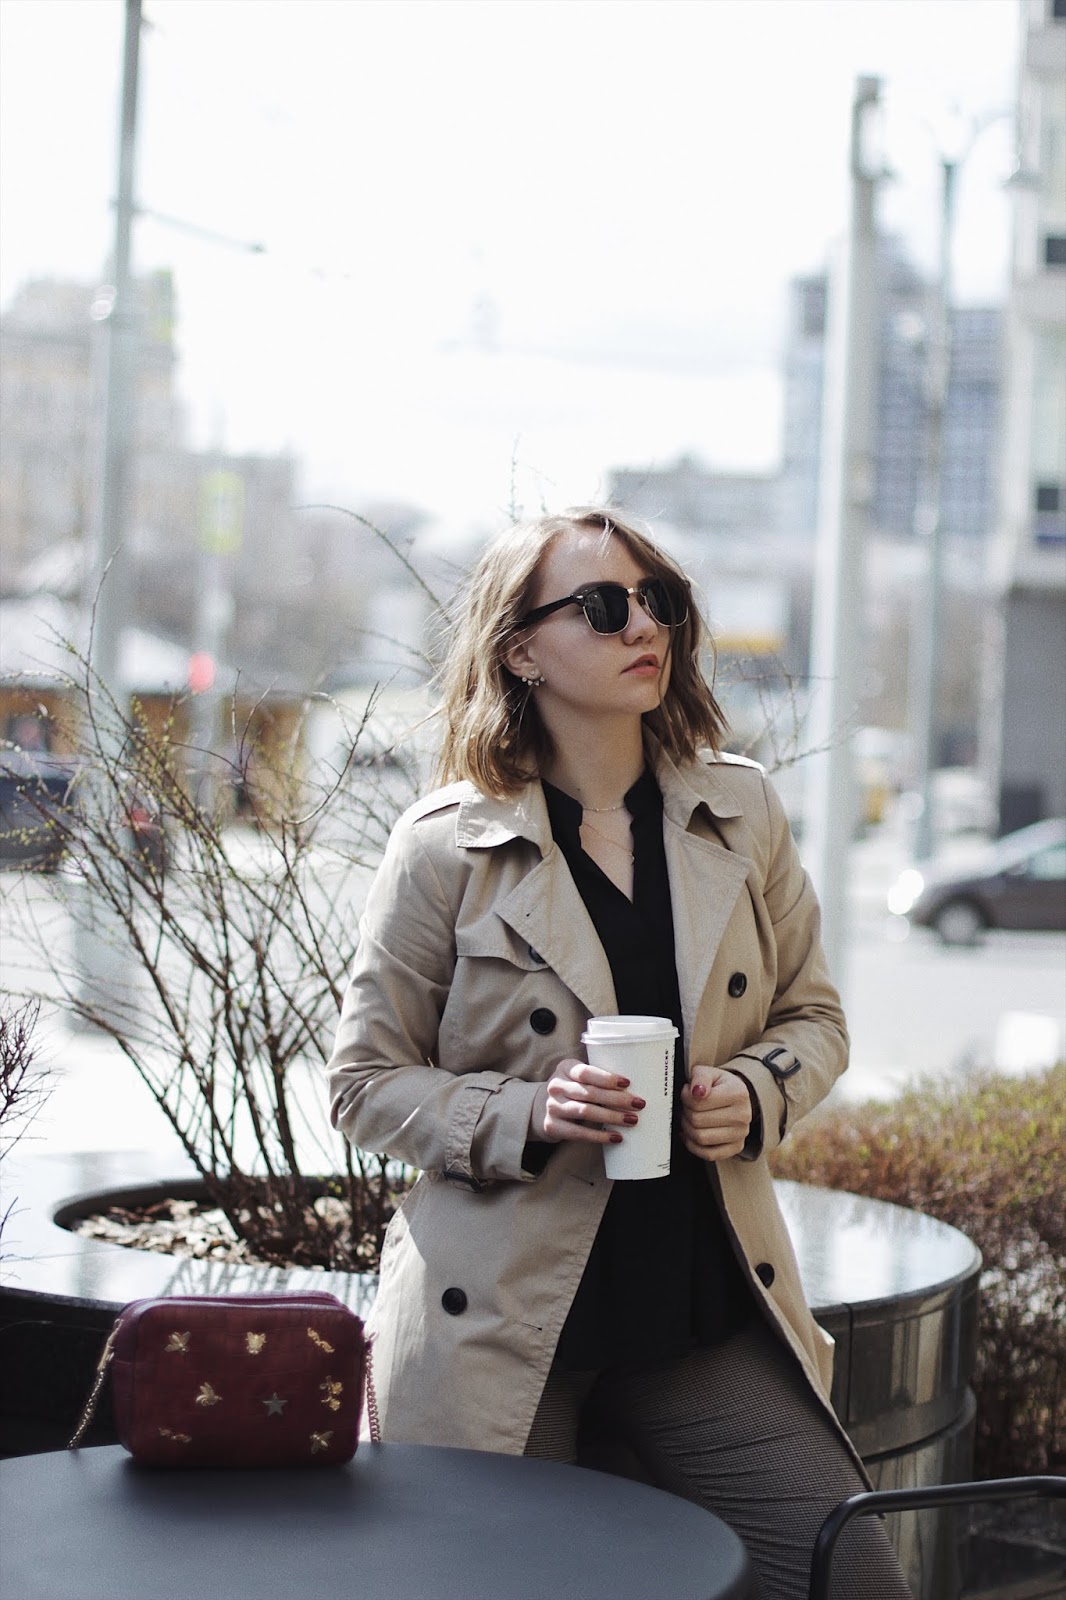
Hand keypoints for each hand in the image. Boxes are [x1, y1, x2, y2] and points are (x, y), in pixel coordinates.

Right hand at [529, 1059, 645, 1145]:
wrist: (541, 1108)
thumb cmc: (571, 1090)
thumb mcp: (577, 1078)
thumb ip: (597, 1079)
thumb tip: (632, 1088)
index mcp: (565, 1068)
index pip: (585, 1072)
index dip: (606, 1078)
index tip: (627, 1083)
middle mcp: (556, 1086)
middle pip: (589, 1093)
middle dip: (617, 1099)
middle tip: (638, 1104)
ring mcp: (552, 1106)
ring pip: (586, 1111)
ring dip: (612, 1116)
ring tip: (632, 1120)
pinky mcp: (552, 1126)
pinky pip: (579, 1132)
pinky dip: (599, 1136)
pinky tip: (615, 1137)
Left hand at [680, 1066, 751, 1161]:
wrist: (735, 1097)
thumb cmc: (720, 1085)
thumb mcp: (709, 1073)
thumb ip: (700, 1077)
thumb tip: (695, 1091)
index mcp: (738, 1093)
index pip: (698, 1102)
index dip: (685, 1097)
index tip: (687, 1093)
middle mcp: (743, 1115)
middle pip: (697, 1120)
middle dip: (686, 1112)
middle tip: (688, 1106)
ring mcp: (740, 1134)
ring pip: (700, 1138)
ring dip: (688, 1128)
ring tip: (690, 1118)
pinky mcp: (736, 1148)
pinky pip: (708, 1154)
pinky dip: (694, 1146)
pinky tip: (691, 1134)